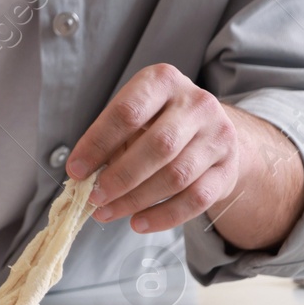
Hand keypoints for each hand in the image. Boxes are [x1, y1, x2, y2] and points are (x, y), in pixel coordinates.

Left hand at [67, 64, 239, 233]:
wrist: (210, 131)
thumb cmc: (156, 122)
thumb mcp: (133, 118)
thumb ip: (109, 141)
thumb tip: (82, 177)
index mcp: (163, 81)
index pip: (126, 113)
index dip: (97, 144)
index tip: (75, 170)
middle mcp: (196, 104)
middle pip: (157, 146)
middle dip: (119, 177)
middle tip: (93, 197)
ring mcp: (218, 136)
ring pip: (176, 176)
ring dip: (136, 200)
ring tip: (106, 212)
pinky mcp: (228, 168)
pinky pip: (196, 199)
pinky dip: (163, 216)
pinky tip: (138, 223)